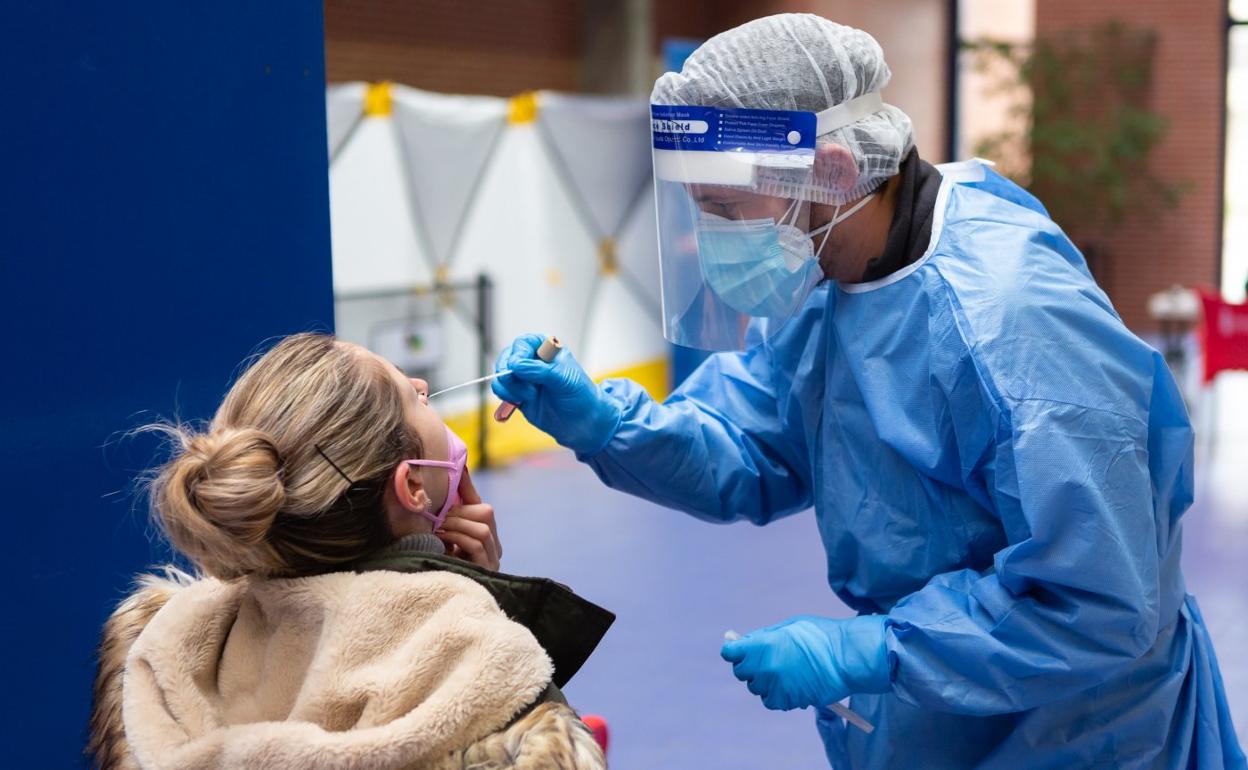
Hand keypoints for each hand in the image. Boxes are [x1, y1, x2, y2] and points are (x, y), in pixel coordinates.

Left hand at [436, 470, 501, 570]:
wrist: (438, 601)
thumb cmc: (438, 566)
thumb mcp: (441, 539)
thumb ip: (444, 519)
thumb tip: (437, 488)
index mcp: (486, 536)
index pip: (480, 505)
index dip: (468, 487)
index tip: (456, 471)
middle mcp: (494, 546)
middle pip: (486, 513)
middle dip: (459, 511)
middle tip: (438, 517)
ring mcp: (493, 558)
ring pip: (483, 528)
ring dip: (457, 524)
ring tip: (439, 529)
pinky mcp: (486, 569)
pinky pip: (477, 544)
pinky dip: (458, 536)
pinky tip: (443, 538)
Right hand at [491, 333, 621, 455]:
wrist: (583, 423)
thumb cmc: (580, 395)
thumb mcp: (564, 379)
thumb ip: (540, 370)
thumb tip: (515, 365)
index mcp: (547, 349)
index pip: (524, 343)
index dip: (518, 354)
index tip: (517, 366)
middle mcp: (533, 361)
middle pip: (507, 357)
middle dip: (508, 371)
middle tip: (520, 385)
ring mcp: (524, 379)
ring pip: (501, 374)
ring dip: (509, 386)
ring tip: (529, 396)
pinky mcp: (518, 395)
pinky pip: (501, 390)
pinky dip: (504, 396)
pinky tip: (519, 402)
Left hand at [720, 615, 890, 710]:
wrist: (846, 657)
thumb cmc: (820, 636)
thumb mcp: (788, 626)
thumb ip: (764, 636)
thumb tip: (745, 642)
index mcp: (762, 645)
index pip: (730, 652)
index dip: (733, 650)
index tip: (738, 650)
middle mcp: (764, 668)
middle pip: (741, 672)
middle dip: (750, 666)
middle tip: (767, 660)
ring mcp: (775, 686)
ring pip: (756, 688)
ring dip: (764, 681)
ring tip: (784, 672)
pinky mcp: (786, 701)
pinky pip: (770, 701)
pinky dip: (776, 695)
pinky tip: (790, 684)